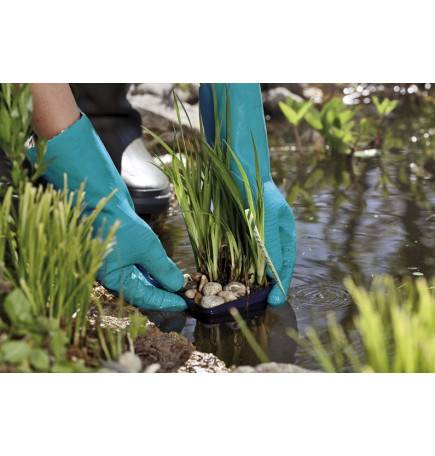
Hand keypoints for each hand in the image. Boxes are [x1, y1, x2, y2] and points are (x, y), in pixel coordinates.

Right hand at [28, 114, 185, 310]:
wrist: (101, 198)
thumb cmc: (119, 224)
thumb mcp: (146, 248)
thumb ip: (162, 269)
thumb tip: (176, 286)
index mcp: (115, 280)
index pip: (144, 298)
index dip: (165, 302)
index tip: (183, 304)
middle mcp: (114, 275)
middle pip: (143, 291)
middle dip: (163, 292)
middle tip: (184, 294)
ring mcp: (117, 263)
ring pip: (142, 278)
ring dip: (160, 280)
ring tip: (178, 282)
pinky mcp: (121, 251)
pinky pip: (139, 266)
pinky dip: (153, 269)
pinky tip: (166, 268)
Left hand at [199, 83, 296, 305]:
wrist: (235, 160)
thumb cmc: (255, 186)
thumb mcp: (266, 217)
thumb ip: (269, 245)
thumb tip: (271, 274)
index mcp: (283, 231)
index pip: (286, 265)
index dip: (280, 286)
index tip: (272, 302)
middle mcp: (269, 234)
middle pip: (269, 266)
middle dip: (262, 285)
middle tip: (253, 302)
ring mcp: (252, 231)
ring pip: (250, 261)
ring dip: (245, 277)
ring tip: (238, 293)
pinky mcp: (235, 227)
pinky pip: (235, 250)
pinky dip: (231, 263)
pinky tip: (223, 272)